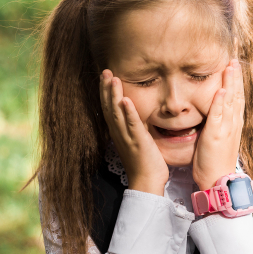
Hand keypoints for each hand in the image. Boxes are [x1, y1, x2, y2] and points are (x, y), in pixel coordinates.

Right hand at [100, 69, 168, 195]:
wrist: (147, 182)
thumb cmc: (145, 162)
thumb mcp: (138, 140)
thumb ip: (136, 126)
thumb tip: (137, 114)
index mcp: (119, 133)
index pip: (109, 109)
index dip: (106, 92)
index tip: (106, 77)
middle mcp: (119, 134)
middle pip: (109, 107)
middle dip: (106, 88)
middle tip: (105, 71)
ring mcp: (127, 138)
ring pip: (117, 113)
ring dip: (114, 95)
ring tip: (112, 79)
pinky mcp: (138, 142)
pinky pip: (132, 125)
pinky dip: (129, 112)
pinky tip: (125, 100)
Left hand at [193, 59, 244, 189]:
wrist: (218, 179)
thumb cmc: (215, 161)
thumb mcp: (219, 138)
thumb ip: (219, 123)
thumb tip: (215, 113)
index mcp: (234, 123)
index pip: (237, 98)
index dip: (236, 82)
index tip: (234, 67)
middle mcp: (233, 123)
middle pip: (237, 95)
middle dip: (236, 77)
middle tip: (234, 60)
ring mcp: (226, 128)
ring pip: (230, 101)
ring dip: (230, 83)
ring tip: (230, 67)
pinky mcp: (216, 134)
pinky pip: (218, 115)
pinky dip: (220, 102)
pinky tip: (221, 89)